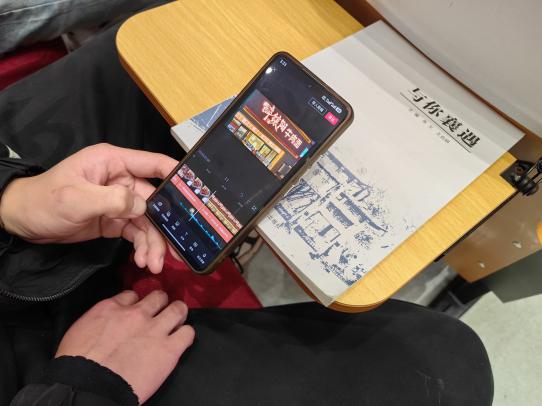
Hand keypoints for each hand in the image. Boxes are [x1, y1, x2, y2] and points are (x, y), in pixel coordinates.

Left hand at [0, 143, 177, 272]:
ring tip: (153, 265)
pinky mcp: (116, 220)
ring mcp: (120, 201)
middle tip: (175, 251)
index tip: (197, 194)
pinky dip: (142, 247)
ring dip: (154, 243)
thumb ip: (112, 199)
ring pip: (148, 222)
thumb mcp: (76, 198)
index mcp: (114, 163)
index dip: (178, 176)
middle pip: (156, 202)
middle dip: (165, 227)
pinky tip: (142, 261)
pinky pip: (137, 233)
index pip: (154, 164)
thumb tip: (143, 206)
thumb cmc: (44, 200)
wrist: (23, 222)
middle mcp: (122, 180)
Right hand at [56, 290, 194, 403]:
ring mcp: (156, 330)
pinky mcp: (169, 349)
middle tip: (161, 311)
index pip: (132, 295)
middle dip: (161, 302)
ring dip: (178, 314)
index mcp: (111, 308)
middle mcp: (137, 314)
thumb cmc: (77, 365)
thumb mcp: (80, 330)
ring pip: (178, 309)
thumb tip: (106, 322)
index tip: (137, 309)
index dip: (136, 302)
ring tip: (177, 320)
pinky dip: (186, 335)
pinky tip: (181, 340)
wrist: (88, 388)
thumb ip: (99, 320)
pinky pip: (188, 333)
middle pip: (158, 297)